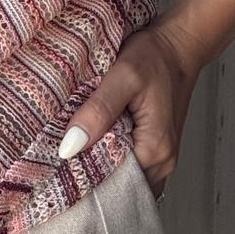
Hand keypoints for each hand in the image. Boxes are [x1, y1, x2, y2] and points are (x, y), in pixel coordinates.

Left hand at [57, 17, 207, 199]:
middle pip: (120, 188)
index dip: (84, 180)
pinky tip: (93, 147)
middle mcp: (162, 162)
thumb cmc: (154, 56)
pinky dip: (112, 162)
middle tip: (58, 166)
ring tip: (72, 156)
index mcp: (155, 151)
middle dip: (90, 180)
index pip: (113, 186)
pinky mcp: (156, 148)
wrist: (179, 45)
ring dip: (101, 171)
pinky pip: (132, 167)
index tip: (56, 173)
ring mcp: (161, 158)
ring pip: (126, 180)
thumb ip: (98, 111)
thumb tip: (70, 147)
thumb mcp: (122, 76)